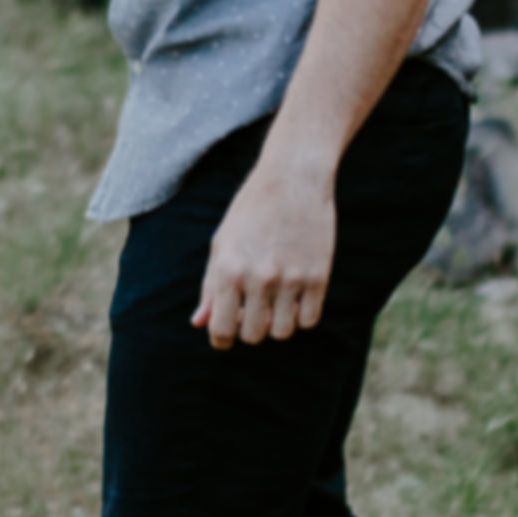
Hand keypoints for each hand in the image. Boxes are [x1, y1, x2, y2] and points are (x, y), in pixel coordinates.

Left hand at [198, 151, 341, 347]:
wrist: (294, 177)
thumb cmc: (251, 210)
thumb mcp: (222, 243)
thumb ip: (210, 286)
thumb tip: (199, 323)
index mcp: (228, 270)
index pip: (221, 329)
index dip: (222, 339)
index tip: (226, 336)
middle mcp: (258, 277)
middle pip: (253, 335)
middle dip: (251, 328)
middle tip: (255, 310)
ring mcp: (290, 278)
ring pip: (282, 332)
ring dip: (278, 323)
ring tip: (277, 302)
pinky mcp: (318, 276)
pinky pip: (309, 320)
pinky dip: (302, 315)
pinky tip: (297, 296)